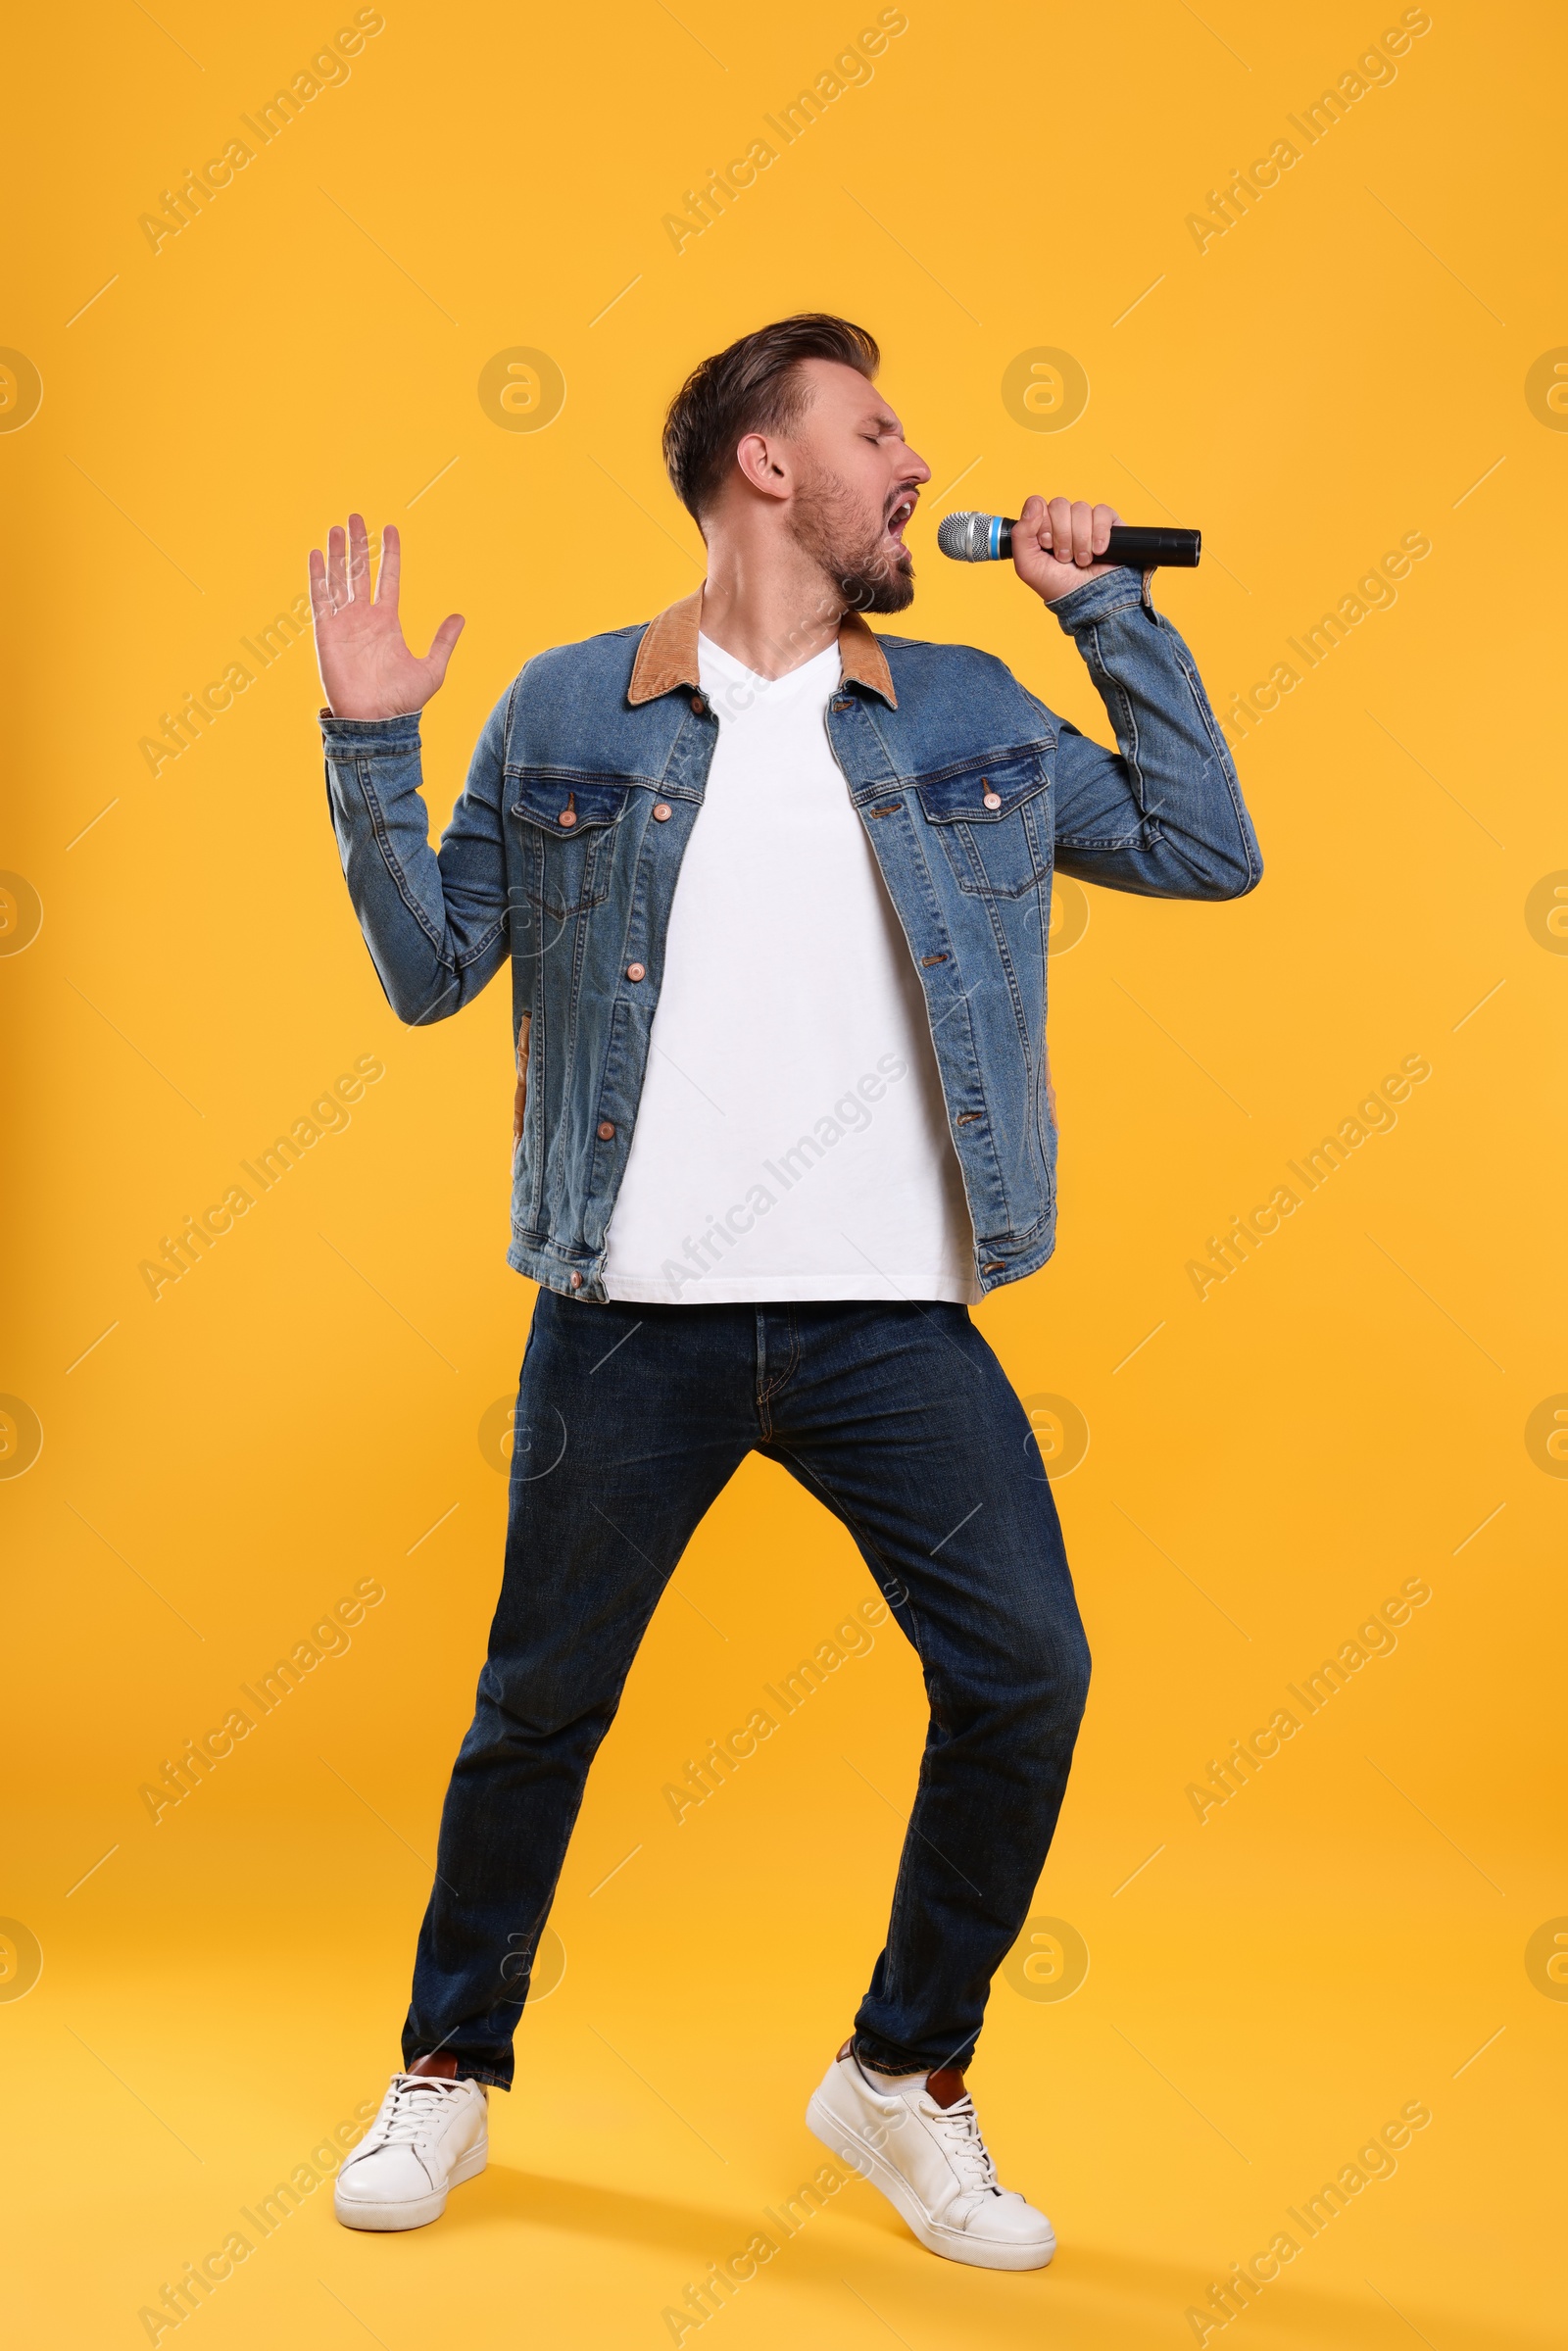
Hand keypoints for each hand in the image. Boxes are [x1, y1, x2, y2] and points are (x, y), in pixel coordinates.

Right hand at [308, 513, 463, 719]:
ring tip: (338, 526)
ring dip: (338, 553)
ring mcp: (344, 624)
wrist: (376, 723)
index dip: (389, 553)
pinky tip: (318, 554)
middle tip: (355, 516)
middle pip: (359, 571)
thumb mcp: (432, 668)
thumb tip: (460, 615)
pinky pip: (320, 600)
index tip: (390, 527)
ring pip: (339, 580)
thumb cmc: (403, 702)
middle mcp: (364, 618)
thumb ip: (443, 641)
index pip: (388, 577)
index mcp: (387, 622)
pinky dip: (318, 577)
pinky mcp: (326, 634)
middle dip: (358, 544)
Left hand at [1011, 495, 1120, 605]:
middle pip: (1059, 504)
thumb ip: (1020, 534)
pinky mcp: (1108, 523)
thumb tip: (1034, 504)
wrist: (1090, 600)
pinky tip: (1098, 551)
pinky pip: (1102, 512)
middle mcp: (1063, 522)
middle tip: (1064, 557)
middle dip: (1062, 536)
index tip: (1046, 544)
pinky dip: (1100, 533)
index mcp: (1043, 527)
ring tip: (1082, 560)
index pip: (1038, 504)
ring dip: (1080, 539)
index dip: (1042, 523)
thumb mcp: (1027, 566)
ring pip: (1080, 508)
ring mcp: (1085, 521)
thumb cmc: (1059, 586)